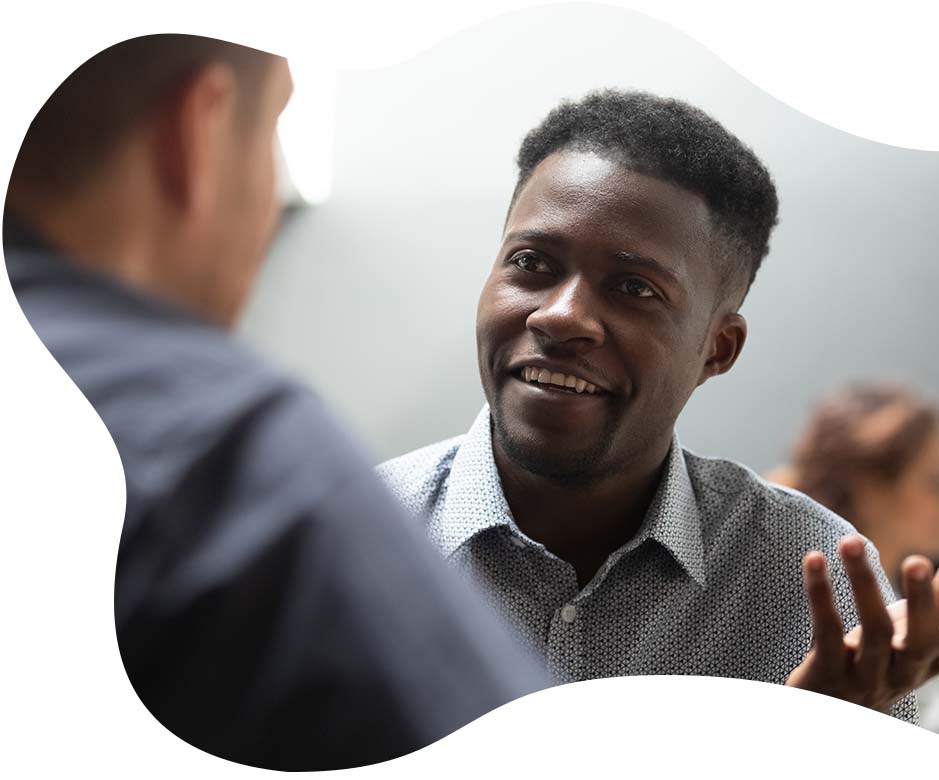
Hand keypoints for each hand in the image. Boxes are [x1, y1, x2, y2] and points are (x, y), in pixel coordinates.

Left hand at [785, 535, 938, 712]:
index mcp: (922, 663)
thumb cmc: (868, 668)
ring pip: (873, 630)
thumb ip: (926, 610)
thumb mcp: (902, 642)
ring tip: (851, 541)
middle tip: (918, 560)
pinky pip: (827, 631)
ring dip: (863, 581)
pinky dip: (821, 594)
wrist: (821, 715)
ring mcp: (865, 679)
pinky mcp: (827, 676)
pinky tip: (815, 559)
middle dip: (923, 600)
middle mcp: (901, 674)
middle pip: (922, 640)